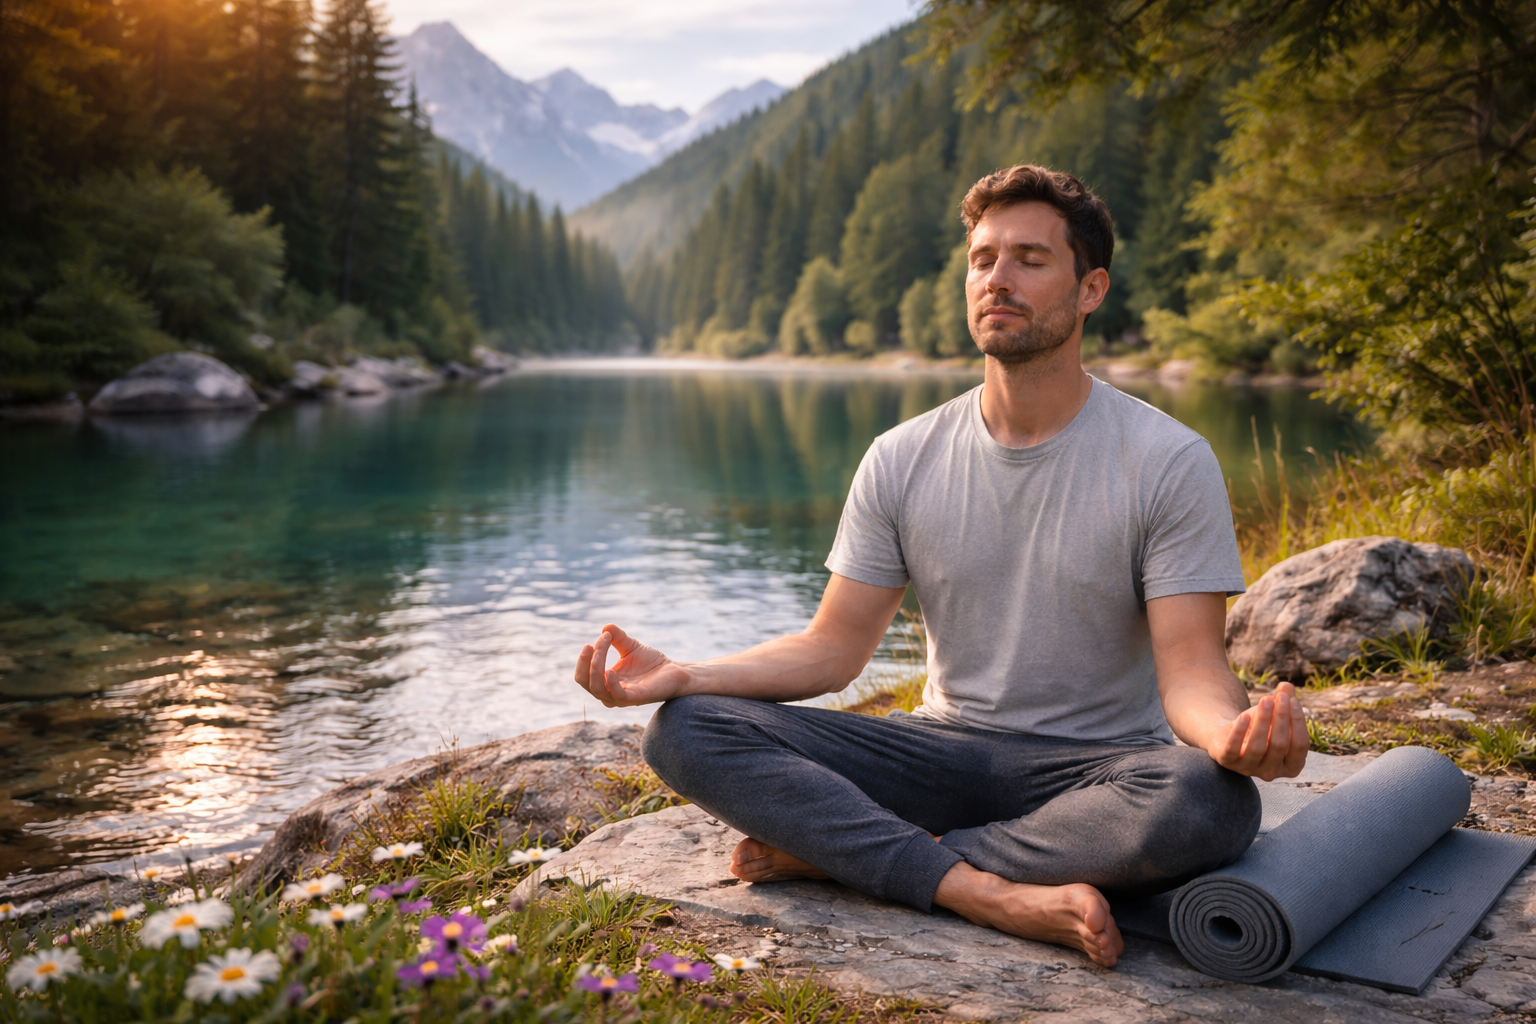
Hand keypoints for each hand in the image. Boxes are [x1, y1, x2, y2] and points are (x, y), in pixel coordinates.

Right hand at [573, 623, 688, 706]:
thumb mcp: (630, 646)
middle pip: (586, 682)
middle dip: (586, 662)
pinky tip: (611, 671)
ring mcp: (623, 698)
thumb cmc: (651, 662)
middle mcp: (610, 693)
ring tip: (601, 648)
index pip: (584, 674)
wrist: (674, 671)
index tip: (602, 636)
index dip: (585, 657)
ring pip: (598, 689)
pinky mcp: (637, 698)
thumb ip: (617, 638)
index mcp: (605, 682)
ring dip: (596, 667)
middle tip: (594, 643)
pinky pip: (618, 696)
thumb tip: (605, 627)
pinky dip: (611, 684)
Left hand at [1207, 681, 1309, 780]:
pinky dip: (1239, 732)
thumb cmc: (1258, 727)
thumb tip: (1287, 686)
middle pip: (1279, 745)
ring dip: (1262, 721)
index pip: (1300, 746)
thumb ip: (1284, 701)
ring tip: (1265, 699)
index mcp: (1291, 767)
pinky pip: (1233, 749)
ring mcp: (1248, 769)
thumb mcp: (1273, 714)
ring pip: (1257, 748)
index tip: (1292, 699)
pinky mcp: (1227, 762)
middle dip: (1281, 718)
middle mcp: (1271, 773)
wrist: (1228, 736)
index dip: (1298, 722)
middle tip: (1279, 697)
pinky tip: (1244, 715)